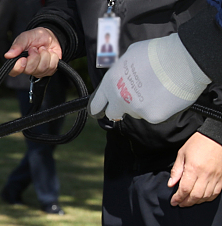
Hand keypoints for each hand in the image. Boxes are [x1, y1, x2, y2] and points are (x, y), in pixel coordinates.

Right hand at [5, 28, 62, 77]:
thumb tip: (8, 55)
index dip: (18, 67)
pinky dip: (52, 57)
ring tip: (42, 49)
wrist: (50, 37)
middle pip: (30, 69)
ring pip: (42, 68)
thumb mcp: (25, 37)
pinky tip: (49, 53)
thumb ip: (17, 45)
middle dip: (35, 56)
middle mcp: (27, 69)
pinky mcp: (48, 71)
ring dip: (44, 55)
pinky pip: (52, 66)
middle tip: (34, 48)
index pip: (13, 72)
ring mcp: (38, 71)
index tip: (23, 59)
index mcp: (18, 62)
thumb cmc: (36, 37)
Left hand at [89, 34, 209, 123]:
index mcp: (111, 82)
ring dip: (142, 105)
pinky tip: (167, 95)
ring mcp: (135, 109)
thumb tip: (120, 76)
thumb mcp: (131, 54)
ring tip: (157, 88)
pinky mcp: (152, 116)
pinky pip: (152, 115)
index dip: (98, 107)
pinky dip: (158, 108)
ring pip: (135, 112)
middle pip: (113, 113)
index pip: (97, 103)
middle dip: (120, 109)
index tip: (99, 111)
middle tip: (131, 101)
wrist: (185, 59)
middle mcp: (120, 98)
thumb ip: (121, 70)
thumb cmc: (159, 52)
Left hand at [168, 133, 221, 206]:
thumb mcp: (182, 153)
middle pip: (195, 196)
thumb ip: (176, 170)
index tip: (173, 202)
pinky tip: (202, 198)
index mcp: (194, 169)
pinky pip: (216, 192)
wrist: (217, 135)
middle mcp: (206, 174)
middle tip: (180, 204)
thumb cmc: (198, 142)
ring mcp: (216, 176)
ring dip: (197, 201)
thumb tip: (171, 184)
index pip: (184, 190)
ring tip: (189, 202)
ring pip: (206, 196)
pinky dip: (208, 197)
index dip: (178, 198)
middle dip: (186, 202)